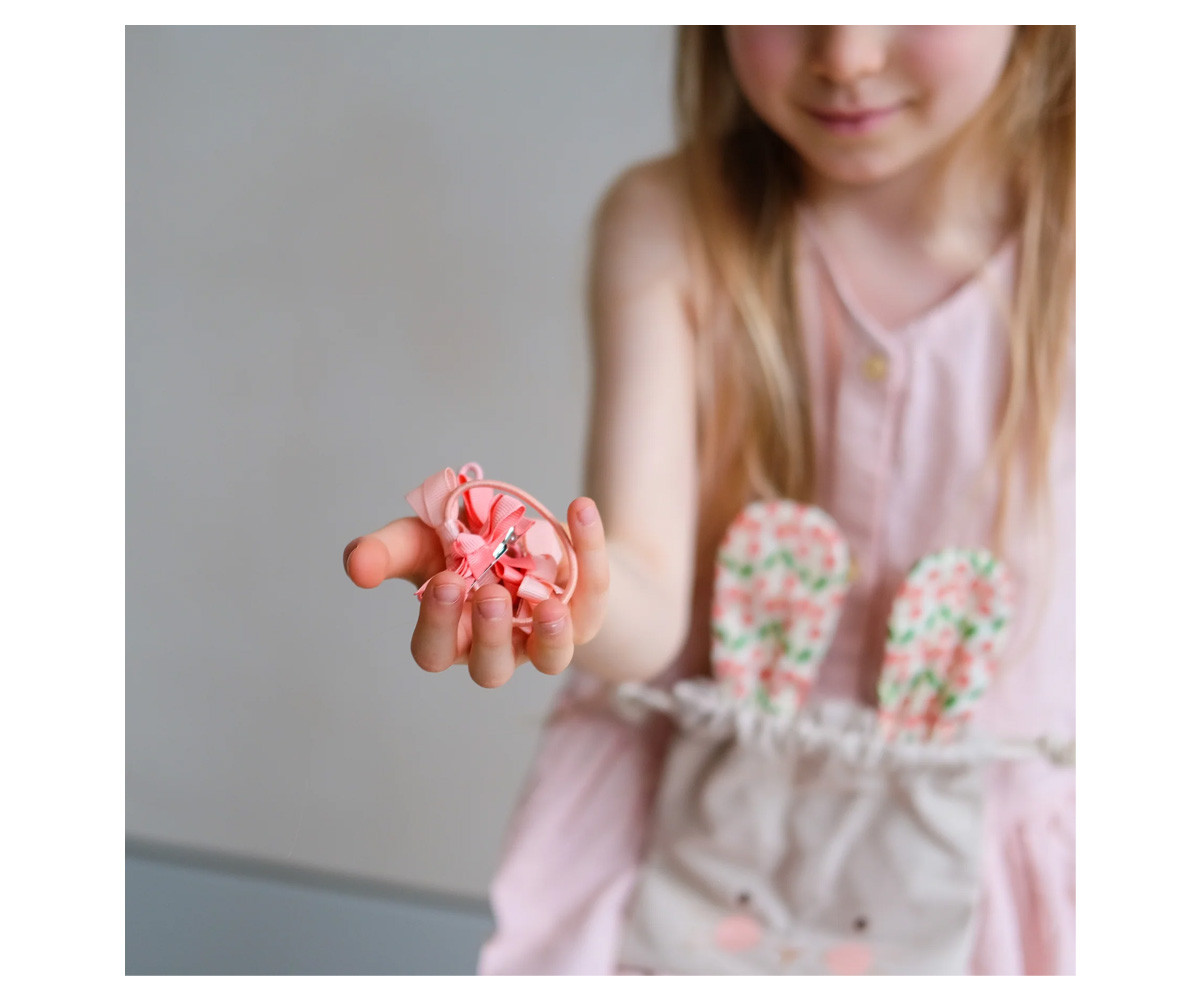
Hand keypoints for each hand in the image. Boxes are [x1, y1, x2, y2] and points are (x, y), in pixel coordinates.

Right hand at [343, 498, 608, 687]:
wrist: (525, 538)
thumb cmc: (462, 548)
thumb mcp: (420, 540)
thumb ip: (386, 552)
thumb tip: (356, 565)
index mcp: (451, 633)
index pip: (436, 650)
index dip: (439, 625)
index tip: (445, 582)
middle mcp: (497, 646)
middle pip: (490, 669)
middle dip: (490, 634)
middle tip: (489, 595)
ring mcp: (544, 637)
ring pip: (550, 658)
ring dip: (550, 636)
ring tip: (547, 604)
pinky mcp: (585, 613)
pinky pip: (593, 592)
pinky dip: (590, 550)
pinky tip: (579, 508)